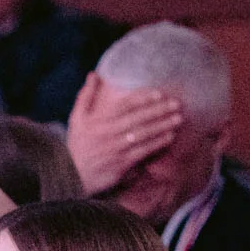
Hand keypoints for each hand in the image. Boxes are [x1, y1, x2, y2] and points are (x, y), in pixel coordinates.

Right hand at [66, 73, 182, 195]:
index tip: (159, 93)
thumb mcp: (76, 119)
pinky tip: (169, 137)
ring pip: (143, 134)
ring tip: (178, 119)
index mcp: (99, 120)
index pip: (125, 105)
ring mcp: (116, 149)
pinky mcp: (121, 164)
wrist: (71, 176)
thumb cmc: (77, 145)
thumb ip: (86, 96)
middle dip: (159, 110)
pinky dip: (157, 143)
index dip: (143, 98)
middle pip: (138, 118)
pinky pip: (143, 151)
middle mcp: (108, 133)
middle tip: (177, 104)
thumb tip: (94, 74)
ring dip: (162, 125)